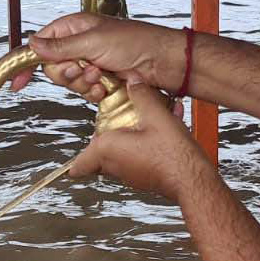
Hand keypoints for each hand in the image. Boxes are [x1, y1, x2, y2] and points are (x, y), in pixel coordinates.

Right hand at [10, 13, 185, 100]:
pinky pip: (84, 93)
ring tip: (102, 76)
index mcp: (73, 28)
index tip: (17, 82)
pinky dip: (94, 93)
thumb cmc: (134, 43)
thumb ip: (61, 46)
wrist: (161, 63)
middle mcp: (78, 45)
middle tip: (84, 68)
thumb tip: (32, 44)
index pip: (40, 44)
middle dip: (67, 73)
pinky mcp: (100, 81)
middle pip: (53, 68)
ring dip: (83, 84)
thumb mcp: (93, 41)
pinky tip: (107, 88)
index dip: (27, 62)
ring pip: (69, 83)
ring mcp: (89, 64)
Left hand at [69, 78, 210, 202]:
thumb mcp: (155, 114)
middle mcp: (115, 166)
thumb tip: (133, 82)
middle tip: (112, 126)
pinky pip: (137, 160)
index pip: (79, 164)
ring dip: (126, 142)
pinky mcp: (146, 178)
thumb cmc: (171, 154)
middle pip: (98, 157)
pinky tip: (161, 133)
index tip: (67, 166)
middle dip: (104, 140)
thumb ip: (141, 95)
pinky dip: (142, 148)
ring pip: (118, 158)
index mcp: (108, 150)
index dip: (73, 163)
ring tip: (143, 125)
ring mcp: (131, 175)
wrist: (192, 178)